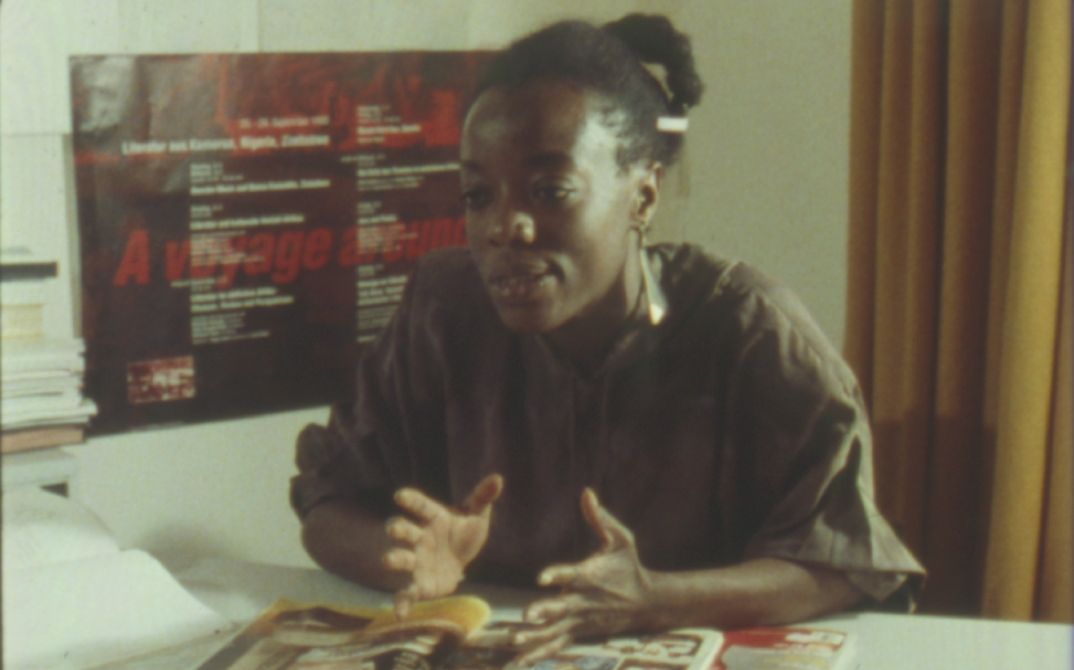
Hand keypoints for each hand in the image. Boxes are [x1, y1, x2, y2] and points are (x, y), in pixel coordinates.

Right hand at [383, 473, 503, 618]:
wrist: (461, 560)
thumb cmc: (464, 532)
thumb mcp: (477, 515)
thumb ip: (483, 497)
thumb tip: (498, 479)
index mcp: (433, 518)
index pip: (421, 506)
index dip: (411, 500)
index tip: (400, 496)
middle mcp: (420, 537)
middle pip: (405, 531)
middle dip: (398, 529)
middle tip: (393, 528)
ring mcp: (417, 561)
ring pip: (401, 558)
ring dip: (394, 558)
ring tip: (388, 560)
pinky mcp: (419, 583)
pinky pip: (407, 593)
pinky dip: (402, 603)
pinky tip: (400, 615)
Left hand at [511, 488, 654, 665]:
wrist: (647, 603)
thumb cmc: (629, 567)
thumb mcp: (621, 540)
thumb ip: (601, 519)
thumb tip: (586, 493)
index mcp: (590, 576)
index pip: (571, 575)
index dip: (557, 575)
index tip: (543, 577)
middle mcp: (583, 601)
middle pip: (562, 608)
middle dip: (545, 612)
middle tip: (527, 615)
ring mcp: (580, 621)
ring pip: (555, 631)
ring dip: (534, 637)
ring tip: (514, 641)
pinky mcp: (578, 633)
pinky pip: (555, 645)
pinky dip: (537, 654)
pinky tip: (517, 661)